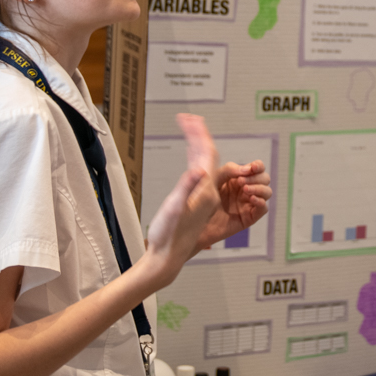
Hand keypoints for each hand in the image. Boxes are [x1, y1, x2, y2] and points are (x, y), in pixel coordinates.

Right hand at [136, 114, 221, 288]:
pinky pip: (199, 173)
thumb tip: (198, 169)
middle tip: (187, 117)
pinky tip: (191, 156)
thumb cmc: (167, 236)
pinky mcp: (196, 201)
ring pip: (205, 163)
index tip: (188, 117)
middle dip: (199, 134)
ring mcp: (203, 196)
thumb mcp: (173, 210)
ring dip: (197, 144)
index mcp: (205, 190)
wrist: (167, 258)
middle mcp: (208, 191)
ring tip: (188, 128)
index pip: (207, 154)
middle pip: (208, 155)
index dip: (199, 133)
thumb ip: (186, 188)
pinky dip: (194, 159)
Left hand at [198, 158, 271, 250]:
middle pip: (264, 179)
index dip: (258, 166)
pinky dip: (261, 202)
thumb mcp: (213, 178)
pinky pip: (263, 208)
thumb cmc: (200, 200)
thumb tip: (246, 169)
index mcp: (238, 179)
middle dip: (256, 178)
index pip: (256, 168)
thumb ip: (229, 170)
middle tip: (241, 182)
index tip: (252, 167)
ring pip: (267, 192)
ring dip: (259, 188)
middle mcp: (245, 190)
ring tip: (245, 190)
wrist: (193, 222)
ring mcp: (248, 204)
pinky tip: (251, 199)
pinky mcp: (248, 218)